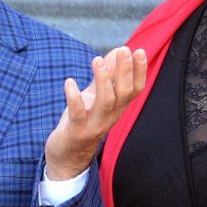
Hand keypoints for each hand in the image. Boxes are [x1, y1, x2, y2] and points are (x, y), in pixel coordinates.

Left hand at [43, 46, 148, 180]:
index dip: (139, 71)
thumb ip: (106, 75)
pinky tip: (69, 82)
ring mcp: (94, 124)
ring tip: (96, 60)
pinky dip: (74, 98)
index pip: (135, 89)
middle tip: (124, 50)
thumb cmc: (82, 122)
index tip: (139, 51)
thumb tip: (120, 50)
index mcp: (117, 108)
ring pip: (105, 102)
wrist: (67, 157)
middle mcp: (110, 116)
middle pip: (123, 93)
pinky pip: (78, 114)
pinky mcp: (77, 131)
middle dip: (125, 71)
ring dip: (103, 80)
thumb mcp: (96, 96)